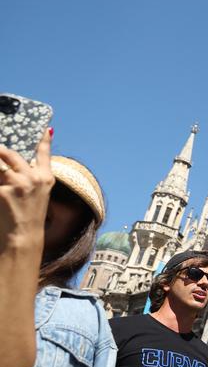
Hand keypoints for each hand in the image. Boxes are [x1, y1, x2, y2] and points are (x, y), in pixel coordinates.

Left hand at [0, 130, 53, 250]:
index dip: (43, 140)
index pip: (43, 153)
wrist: (22, 237)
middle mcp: (33, 178)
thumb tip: (12, 166)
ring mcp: (17, 184)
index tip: (45, 129)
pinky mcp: (2, 192)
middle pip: (9, 154)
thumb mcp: (38, 196)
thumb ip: (29, 178)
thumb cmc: (28, 217)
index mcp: (45, 179)